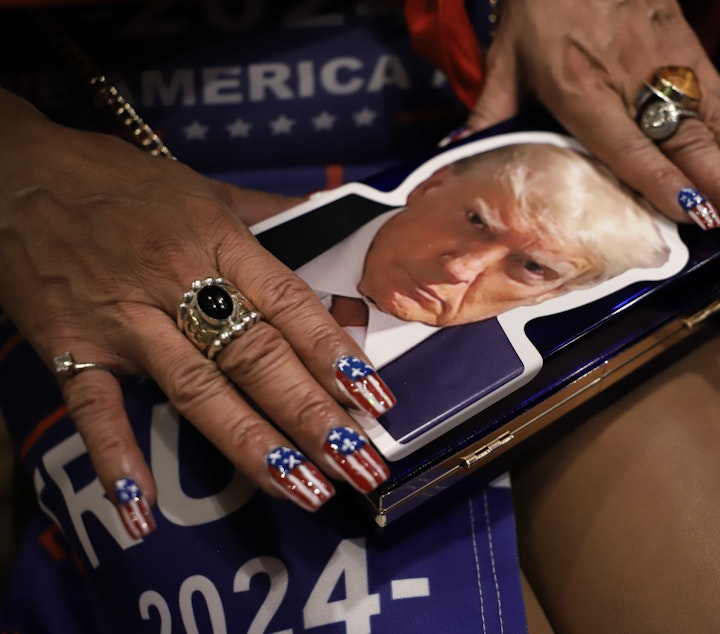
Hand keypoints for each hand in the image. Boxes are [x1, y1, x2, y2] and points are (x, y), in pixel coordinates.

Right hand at [0, 89, 392, 530]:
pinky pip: (94, 408)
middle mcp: (178, 281)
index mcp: (218, 242)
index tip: (375, 397)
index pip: (290, 304)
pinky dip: (116, 459)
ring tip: (303, 490)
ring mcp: (124, 318)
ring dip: (251, 445)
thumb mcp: (205, 188)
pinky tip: (141, 514)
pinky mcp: (72, 345)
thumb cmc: (121, 183)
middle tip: (359, 464)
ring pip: (196, 390)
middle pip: (256, 357)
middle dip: (312, 415)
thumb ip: (270, 213)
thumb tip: (332, 219)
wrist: (19, 175)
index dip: (335, 352)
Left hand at [465, 0, 719, 242]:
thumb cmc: (539, 7)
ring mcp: (668, 64)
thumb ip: (487, 115)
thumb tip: (452, 159)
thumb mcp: (505, 61)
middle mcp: (631, 80)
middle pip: (687, 141)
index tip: (696, 216)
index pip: (628, 145)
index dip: (663, 181)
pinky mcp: (690, 49)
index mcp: (581, 89)